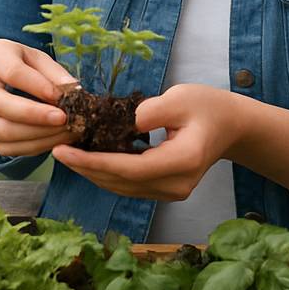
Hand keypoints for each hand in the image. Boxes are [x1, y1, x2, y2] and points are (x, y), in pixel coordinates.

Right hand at [0, 39, 76, 156]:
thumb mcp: (39, 60)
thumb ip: (55, 74)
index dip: (40, 87)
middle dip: (38, 116)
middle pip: (3, 106)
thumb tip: (74, 93)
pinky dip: (37, 146)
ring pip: (6, 132)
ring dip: (41, 135)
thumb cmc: (24, 67)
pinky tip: (56, 140)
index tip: (64, 97)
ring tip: (67, 132)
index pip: (14, 73)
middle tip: (65, 120)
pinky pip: (10, 148)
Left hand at [52, 84, 245, 200]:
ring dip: (93, 172)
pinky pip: (130, 185)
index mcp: (182, 161)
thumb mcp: (180, 97)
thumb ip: (150, 111)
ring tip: (67, 154)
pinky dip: (108, 173)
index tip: (62, 150)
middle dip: (86, 168)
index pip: (129, 168)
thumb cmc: (208, 106)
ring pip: (123, 187)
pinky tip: (89, 158)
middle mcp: (176, 184)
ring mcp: (172, 191)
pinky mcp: (166, 190)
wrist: (232, 126)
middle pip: (121, 182)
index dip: (92, 161)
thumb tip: (118, 122)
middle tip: (56, 150)